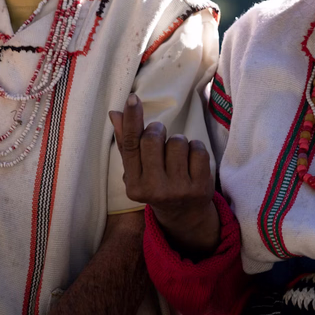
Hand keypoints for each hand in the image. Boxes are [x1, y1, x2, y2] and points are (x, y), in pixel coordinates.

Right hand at [109, 94, 219, 256]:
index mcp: (134, 185)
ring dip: (178, 141)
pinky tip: (191, 161)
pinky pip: (198, 149)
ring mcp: (178, 189)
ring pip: (177, 141)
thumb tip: (114, 113)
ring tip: (177, 156)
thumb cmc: (157, 185)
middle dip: (158, 130)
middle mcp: (154, 188)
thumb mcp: (138, 171)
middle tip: (160, 137)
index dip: (131, 120)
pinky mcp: (200, 187)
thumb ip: (127, 143)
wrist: (185, 215)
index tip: (133, 99)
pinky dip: (195, 148)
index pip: (130, 146)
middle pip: (153, 139)